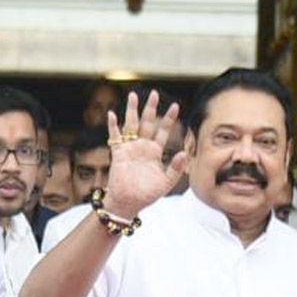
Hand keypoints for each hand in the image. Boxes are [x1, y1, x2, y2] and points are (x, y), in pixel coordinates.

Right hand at [101, 91, 189, 219]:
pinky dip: (113, 126)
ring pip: (131, 125)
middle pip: (147, 123)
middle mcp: (142, 147)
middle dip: (150, 108)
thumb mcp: (166, 183)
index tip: (175, 105)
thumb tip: (184, 153)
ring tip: (133, 95)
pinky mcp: (118, 154)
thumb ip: (176, 169)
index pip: (163, 131)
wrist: (129, 203)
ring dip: (132, 110)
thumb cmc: (147, 195)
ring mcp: (130, 149)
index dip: (169, 119)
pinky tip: (112, 114)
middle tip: (154, 93)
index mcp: (155, 152)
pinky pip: (115, 137)